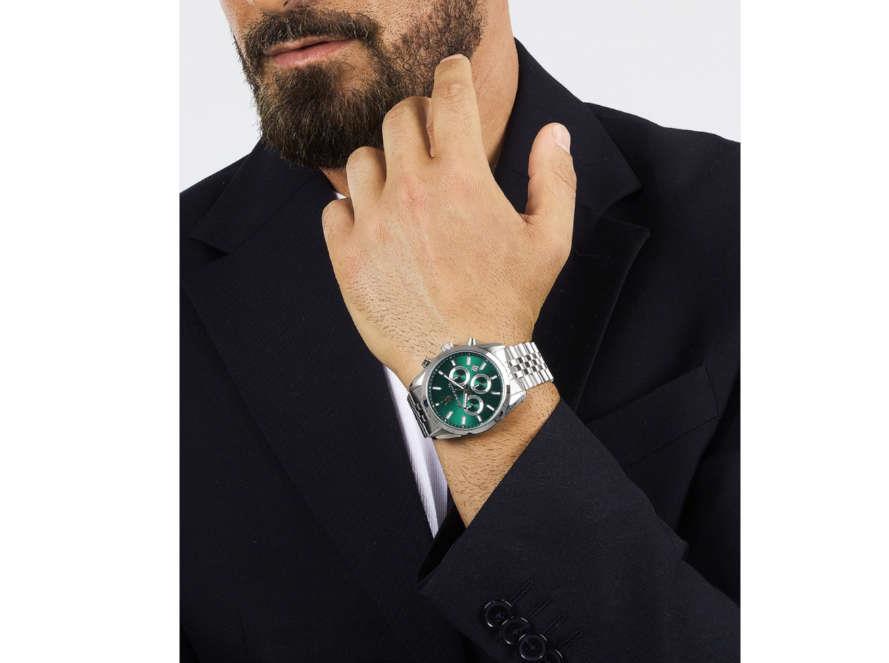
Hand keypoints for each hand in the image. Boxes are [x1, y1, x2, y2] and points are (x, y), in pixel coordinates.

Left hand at [321, 54, 576, 385]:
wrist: (466, 366)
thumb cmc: (510, 303)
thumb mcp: (550, 241)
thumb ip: (555, 179)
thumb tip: (554, 134)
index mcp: (461, 179)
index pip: (448, 96)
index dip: (451, 73)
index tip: (450, 71)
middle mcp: (410, 191)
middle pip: (398, 117)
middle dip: (417, 115)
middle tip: (428, 135)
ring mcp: (372, 223)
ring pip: (361, 160)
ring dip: (383, 163)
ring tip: (401, 187)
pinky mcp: (346, 256)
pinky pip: (334, 209)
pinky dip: (352, 210)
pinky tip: (375, 227)